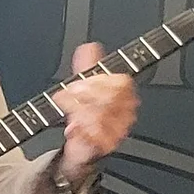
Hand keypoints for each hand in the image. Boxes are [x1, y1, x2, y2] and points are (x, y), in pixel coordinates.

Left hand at [53, 42, 140, 182]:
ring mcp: (119, 129)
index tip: (76, 83)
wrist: (82, 146)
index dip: (98, 81)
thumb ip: (87, 66)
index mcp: (125, 93)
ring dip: (79, 112)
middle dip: (86, 94)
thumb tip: (88, 47)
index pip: (122, 83)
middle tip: (69, 95)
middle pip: (112, 98)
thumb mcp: (85, 87)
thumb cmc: (87, 115)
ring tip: (66, 111)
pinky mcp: (107, 146)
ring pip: (102, 116)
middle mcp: (127, 111)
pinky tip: (71, 129)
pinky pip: (97, 137)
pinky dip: (80, 132)